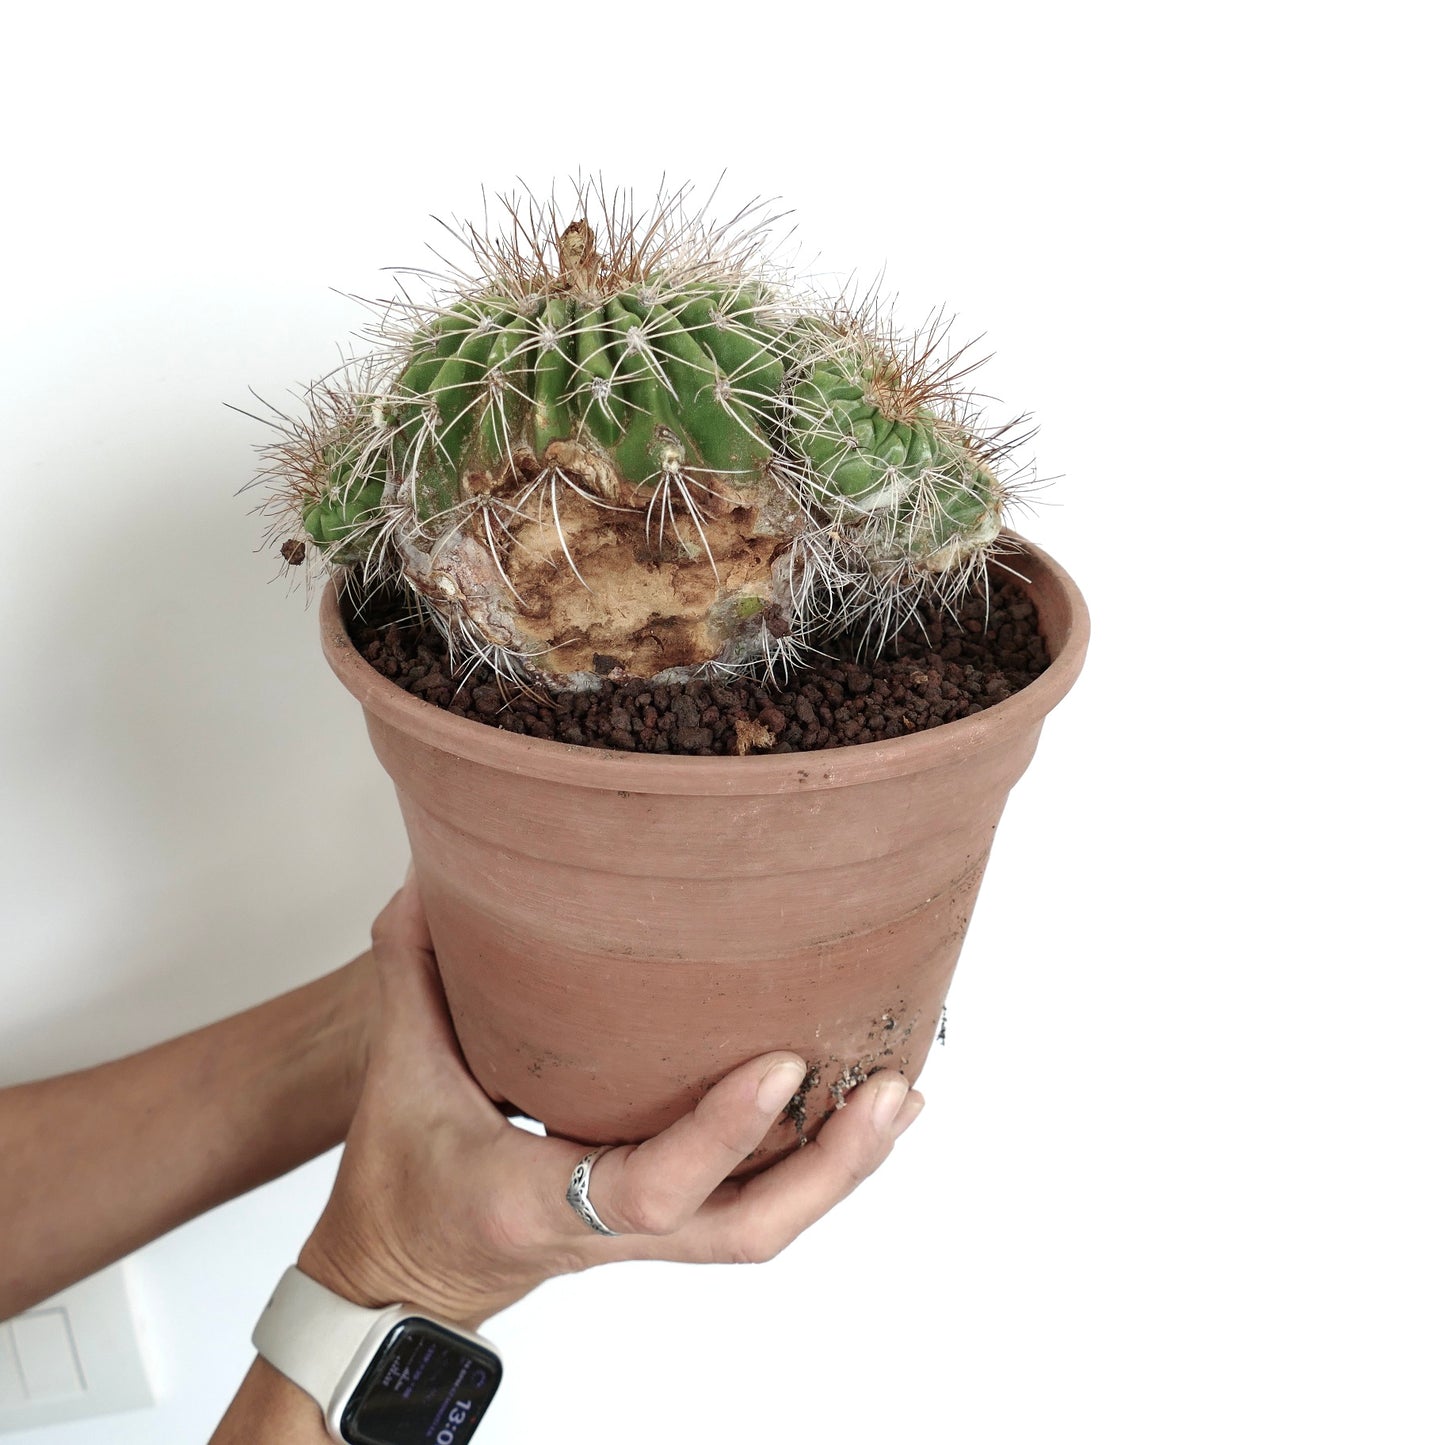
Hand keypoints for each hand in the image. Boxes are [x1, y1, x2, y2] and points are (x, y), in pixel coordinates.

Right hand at [297, 873, 924, 1325]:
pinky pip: (757, 1208)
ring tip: (899, 1095)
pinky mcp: (667, 1224)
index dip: (719, 1133)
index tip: (780, 1063)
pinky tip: (864, 1116)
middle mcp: (609, 1233)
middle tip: (888, 1090)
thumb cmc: (405, 1183)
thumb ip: (413, 974)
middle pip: (745, 1230)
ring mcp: (646, 1238)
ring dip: (842, 1170)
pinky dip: (818, 1168)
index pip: (647, 1187)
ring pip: (765, 1228)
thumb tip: (430, 879)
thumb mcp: (399, 1076)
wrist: (409, 1274)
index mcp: (538, 1201)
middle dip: (829, 1168)